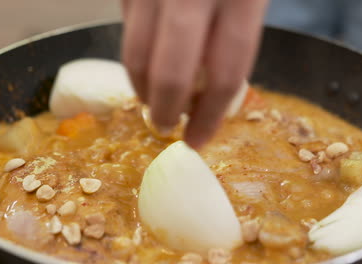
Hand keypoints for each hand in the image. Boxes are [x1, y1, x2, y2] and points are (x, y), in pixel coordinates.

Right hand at [121, 0, 268, 147]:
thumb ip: (234, 34)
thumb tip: (207, 90)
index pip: (225, 74)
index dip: (209, 116)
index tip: (198, 139)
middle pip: (172, 73)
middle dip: (166, 111)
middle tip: (166, 125)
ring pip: (137, 55)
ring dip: (143, 87)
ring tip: (153, 98)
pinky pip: (126, 27)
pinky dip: (136, 51)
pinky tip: (149, 56)